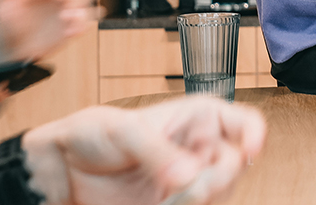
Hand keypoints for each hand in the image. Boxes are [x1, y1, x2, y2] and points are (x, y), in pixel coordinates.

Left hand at [23, 97, 266, 204]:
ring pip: (218, 195)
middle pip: (234, 166)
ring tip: (167, 199)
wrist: (62, 171)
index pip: (244, 122)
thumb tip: (188, 173)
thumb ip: (158, 151)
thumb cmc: (92, 134)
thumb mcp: (123, 131)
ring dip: (197, 200)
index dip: (253, 135)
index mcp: (197, 118)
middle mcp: (199, 150)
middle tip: (187, 186)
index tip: (248, 151)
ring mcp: (189, 181)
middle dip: (215, 179)